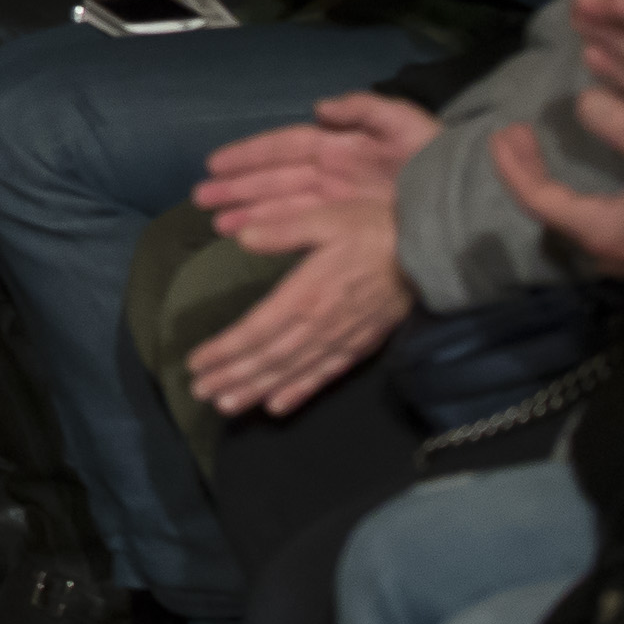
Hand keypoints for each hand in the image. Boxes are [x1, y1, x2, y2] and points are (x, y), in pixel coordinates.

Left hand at [188, 201, 408, 418]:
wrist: (428, 252)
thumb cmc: (371, 229)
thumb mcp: (323, 218)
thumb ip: (282, 231)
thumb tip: (242, 238)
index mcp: (305, 294)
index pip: (255, 330)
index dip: (224, 350)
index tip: (195, 363)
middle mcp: (319, 325)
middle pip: (268, 359)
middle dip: (232, 377)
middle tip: (199, 392)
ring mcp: (341, 340)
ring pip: (291, 372)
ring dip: (256, 390)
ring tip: (226, 406)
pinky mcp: (360, 347)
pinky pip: (325, 376)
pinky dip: (299, 393)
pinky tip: (277, 406)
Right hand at [200, 94, 437, 251]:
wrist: (474, 200)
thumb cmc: (439, 156)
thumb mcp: (404, 122)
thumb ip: (363, 108)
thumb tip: (317, 107)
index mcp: (340, 144)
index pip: (283, 146)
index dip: (248, 154)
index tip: (213, 163)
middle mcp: (330, 172)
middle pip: (274, 179)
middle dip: (237, 188)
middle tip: (201, 201)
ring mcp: (338, 201)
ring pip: (281, 206)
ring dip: (248, 213)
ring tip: (217, 224)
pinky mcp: (349, 227)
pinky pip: (302, 227)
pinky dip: (274, 231)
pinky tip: (251, 239)